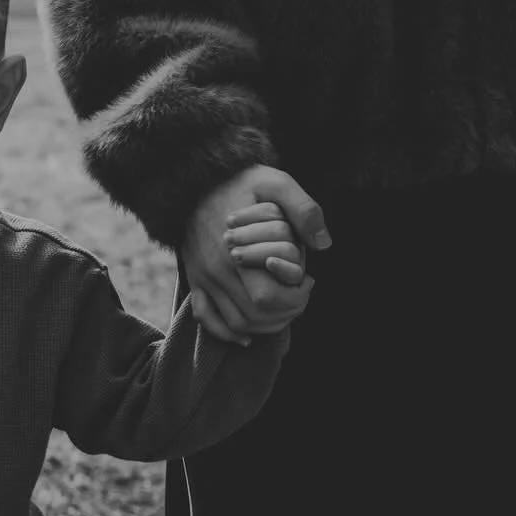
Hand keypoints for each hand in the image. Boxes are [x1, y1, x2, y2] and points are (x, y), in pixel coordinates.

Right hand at [181, 165, 329, 343]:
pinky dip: (226, 333)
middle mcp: (217, 272)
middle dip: (285, 314)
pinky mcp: (194, 279)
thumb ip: (303, 209)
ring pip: (235, 324)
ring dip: (263, 326)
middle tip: (300, 295)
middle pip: (255, 317)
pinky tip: (246, 335)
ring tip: (282, 308)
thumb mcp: (275, 183)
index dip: (294, 299)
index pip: (267, 299)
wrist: (193, 181)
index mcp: (237, 252)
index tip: (308, 281)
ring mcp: (203, 278)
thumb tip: (323, 243)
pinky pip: (205, 318)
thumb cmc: (238, 181)